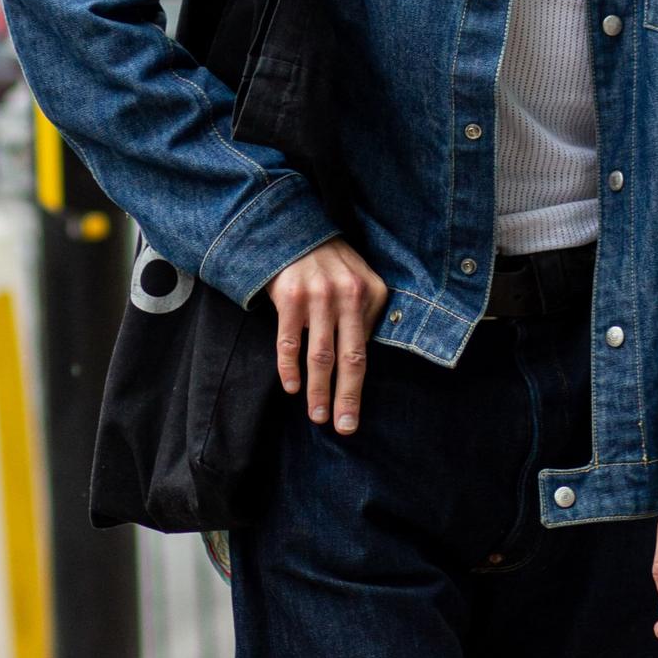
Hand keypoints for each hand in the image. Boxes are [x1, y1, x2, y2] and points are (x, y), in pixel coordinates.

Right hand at [264, 238, 388, 433]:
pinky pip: (289, 341)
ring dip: (319, 390)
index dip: (359, 385)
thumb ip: (366, 313)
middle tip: (343, 427)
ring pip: (320, 354)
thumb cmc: (330, 262)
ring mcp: (318, 295)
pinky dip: (289, 367)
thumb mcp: (359, 278)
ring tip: (317, 416)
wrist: (294, 230)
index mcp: (368, 293)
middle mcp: (347, 295)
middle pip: (350, 357)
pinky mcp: (290, 295)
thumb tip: (360, 355)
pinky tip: (292, 386)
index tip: (354, 415)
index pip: (366, 349)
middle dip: (346, 396)